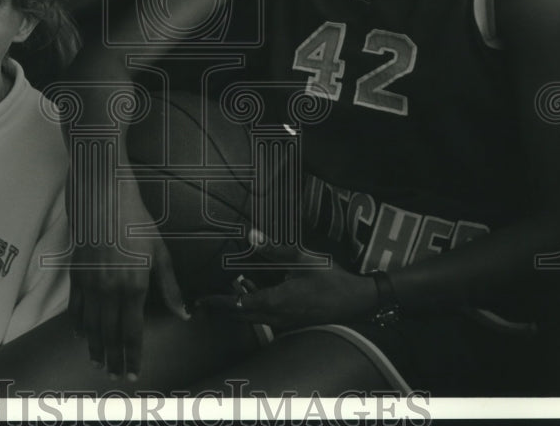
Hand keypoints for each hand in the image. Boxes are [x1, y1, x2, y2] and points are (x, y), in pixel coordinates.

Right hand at [67, 178, 187, 379]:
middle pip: (109, 335)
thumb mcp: (160, 251)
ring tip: (99, 363)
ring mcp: (90, 283)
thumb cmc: (136, 219)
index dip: (132, 356)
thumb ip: (170, 287)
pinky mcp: (75, 273)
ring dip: (94, 348)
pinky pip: (75, 308)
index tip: (134, 374)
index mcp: (134, 286)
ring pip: (90, 326)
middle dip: (113, 359)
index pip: (132, 332)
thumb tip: (184, 314)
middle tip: (115, 376)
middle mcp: (110, 290)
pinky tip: (81, 336)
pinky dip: (78, 326)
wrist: (103, 195)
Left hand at [198, 267, 377, 329]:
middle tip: (203, 302)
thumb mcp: (304, 259)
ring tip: (223, 295)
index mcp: (277, 302)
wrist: (358, 302)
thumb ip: (276, 249)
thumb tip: (251, 235)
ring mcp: (287, 322)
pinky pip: (266, 317)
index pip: (239, 304)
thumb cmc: (333, 281)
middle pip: (242, 315)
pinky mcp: (294, 322)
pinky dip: (254, 306)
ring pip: (254, 317)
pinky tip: (252, 292)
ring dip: (237, 307)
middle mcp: (278, 317)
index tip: (200, 301)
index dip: (218, 303)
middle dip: (222, 309)